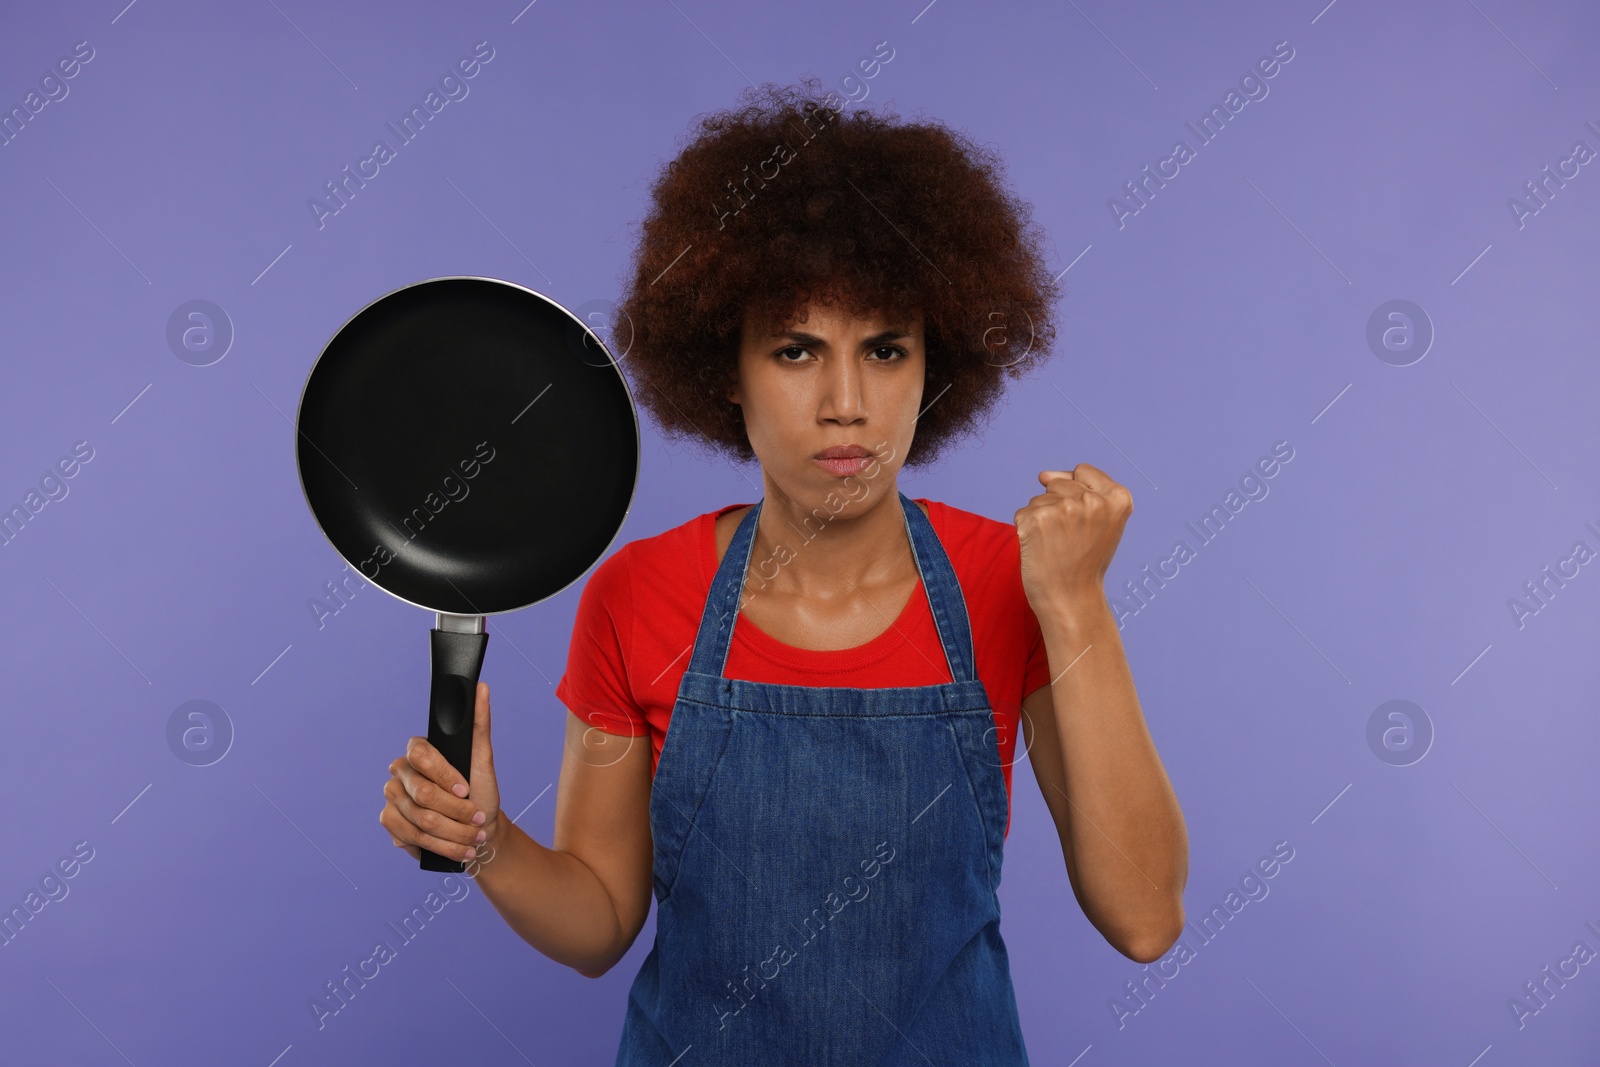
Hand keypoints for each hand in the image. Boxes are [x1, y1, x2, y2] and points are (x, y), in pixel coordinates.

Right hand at [380, 681, 503, 867]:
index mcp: (418, 751)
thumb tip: (482, 688)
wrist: (477, 829)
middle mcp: (399, 772)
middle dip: (457, 812)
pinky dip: (440, 846)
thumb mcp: (484, 759)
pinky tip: (455, 849)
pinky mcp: (390, 823)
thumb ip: (480, 723)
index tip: (467, 790)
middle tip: (477, 818)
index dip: (445, 775)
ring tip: (473, 838)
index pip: (420, 753)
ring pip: (420, 820)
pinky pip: (411, 837)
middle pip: (423, 794)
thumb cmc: (480, 792)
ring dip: (453, 834)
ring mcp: (391, 798)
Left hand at [1014, 463, 1132, 612]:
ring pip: (1039, 499)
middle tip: (1069, 540)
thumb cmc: (1084, 562)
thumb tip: (1043, 475)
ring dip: (1041, 520)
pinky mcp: (1037, 519)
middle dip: (1058, 507)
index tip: (1083, 523)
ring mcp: (1064, 508)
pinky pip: (1022, 513)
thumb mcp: (1102, 522)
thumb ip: (1083, 489)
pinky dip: (1026, 530)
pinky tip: (1041, 549)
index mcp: (1118, 498)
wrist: (1071, 599)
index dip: (1076, 494)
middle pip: (1059, 483)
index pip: (1083, 471)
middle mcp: (1093, 500)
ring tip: (1057, 546)